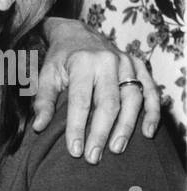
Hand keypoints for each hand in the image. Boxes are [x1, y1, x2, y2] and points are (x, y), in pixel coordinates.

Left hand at [34, 19, 159, 160]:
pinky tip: (146, 132)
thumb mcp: (46, 74)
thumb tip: (39, 126)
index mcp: (83, 63)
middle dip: (101, 133)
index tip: (74, 151)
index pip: (81, 101)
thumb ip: (43, 100)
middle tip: (93, 157)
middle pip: (109, 103)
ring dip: (126, 127)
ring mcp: (127, 63)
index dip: (78, 127)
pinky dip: (151, 112)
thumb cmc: (60, 59)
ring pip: (132, 99)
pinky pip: (151, 91)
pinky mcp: (140, 66)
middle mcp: (109, 62)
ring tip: (116, 149)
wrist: (78, 33)